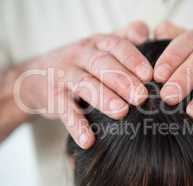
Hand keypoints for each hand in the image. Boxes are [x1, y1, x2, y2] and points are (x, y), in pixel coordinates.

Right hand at [18, 21, 151, 148]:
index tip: (149, 75)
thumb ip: (124, 38)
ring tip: (121, 112)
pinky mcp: (53, 97)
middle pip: (101, 64)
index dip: (133, 59)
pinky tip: (88, 140)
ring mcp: (65, 76)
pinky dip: (76, 125)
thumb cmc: (82, 63)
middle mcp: (80, 56)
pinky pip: (65, 110)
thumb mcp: (99, 47)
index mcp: (96, 44)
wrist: (38, 75)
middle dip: (122, 80)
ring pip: (84, 84)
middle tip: (141, 97)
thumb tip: (145, 32)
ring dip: (103, 98)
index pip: (116, 46)